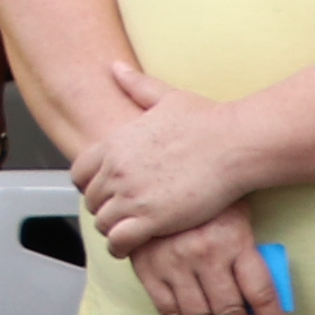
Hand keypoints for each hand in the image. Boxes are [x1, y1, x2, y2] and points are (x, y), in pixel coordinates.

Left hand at [69, 54, 263, 254]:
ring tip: (128, 232)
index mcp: (114, 144)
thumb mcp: (166, 97)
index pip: (78, 172)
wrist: (236, 144)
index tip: (105, 191)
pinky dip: (121, 247)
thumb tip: (114, 67)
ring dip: (112, 229)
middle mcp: (115, 170)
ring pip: (102, 222)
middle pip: (90, 199)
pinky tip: (132, 247)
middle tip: (121, 214)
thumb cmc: (208, 120)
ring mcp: (131, 196)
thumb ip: (136, 86)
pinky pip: (119, 241)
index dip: (90, 184)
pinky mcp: (151, 219)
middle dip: (103, 207)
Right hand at [126, 205, 288, 314]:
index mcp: (234, 242)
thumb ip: (249, 255)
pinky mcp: (149, 270)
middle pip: (230, 312)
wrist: (154, 176)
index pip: (261, 294)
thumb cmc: (207, 199)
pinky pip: (166, 310)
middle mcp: (205, 257)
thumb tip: (266, 300)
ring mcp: (174, 265)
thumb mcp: (238, 217)